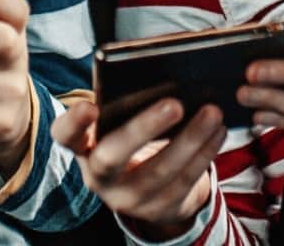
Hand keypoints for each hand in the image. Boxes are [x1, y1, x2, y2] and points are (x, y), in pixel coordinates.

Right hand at [52, 95, 221, 240]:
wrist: (150, 190)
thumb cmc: (134, 140)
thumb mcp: (121, 124)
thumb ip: (128, 103)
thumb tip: (164, 73)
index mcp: (83, 146)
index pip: (65, 136)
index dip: (74, 123)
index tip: (90, 107)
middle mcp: (98, 176)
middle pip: (111, 157)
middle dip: (143, 130)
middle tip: (174, 104)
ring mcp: (126, 199)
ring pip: (158, 172)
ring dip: (190, 140)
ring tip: (212, 112)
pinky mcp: (157, 210)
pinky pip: (184, 183)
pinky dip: (204, 154)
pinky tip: (218, 132)